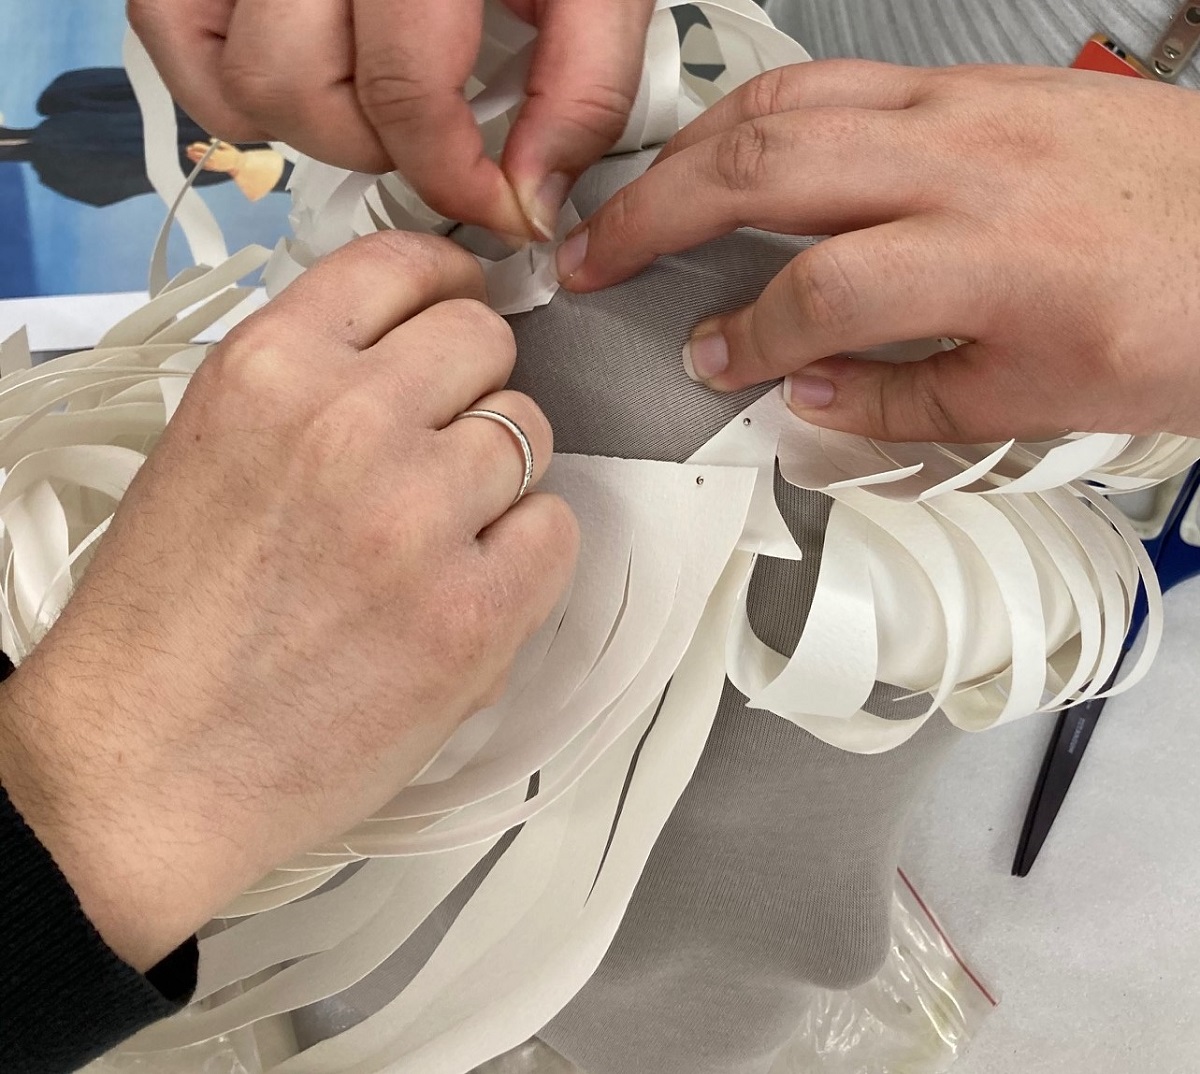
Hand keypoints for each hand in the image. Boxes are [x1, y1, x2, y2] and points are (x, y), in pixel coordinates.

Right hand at [0, 232, 577, 970]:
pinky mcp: (473, 612)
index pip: (404, 266)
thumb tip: (417, 349)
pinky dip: (526, 555)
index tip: (463, 301)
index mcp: (269, 369)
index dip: (448, 282)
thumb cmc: (168, 626)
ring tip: (434, 542)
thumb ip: (313, 382)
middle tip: (440, 452)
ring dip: (497, 479)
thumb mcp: (211, 448)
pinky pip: (557, 530)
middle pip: (486, 343)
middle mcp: (349, 422)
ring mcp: (418, 517)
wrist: (147, 770)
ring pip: (529, 433)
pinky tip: (467, 591)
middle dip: (474, 389)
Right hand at [129, 0, 655, 238]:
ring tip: (377, 98)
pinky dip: (235, 87)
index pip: (405, 92)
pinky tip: (311, 78)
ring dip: (316, 124)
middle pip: (304, 95)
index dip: (458, 181)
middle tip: (437, 130)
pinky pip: (175, 37)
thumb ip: (581, 88)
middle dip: (384, 148)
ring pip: (240, 83)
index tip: (502, 207)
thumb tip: (532, 198)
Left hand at [186, 139, 242, 171]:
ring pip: (202, 162)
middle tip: (188, 148)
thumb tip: (210, 140)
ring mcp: (214, 166)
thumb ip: (220, 143)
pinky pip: (204, 166)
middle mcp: (216, 161)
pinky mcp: (214, 168)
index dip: (200, 148)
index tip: (194, 145)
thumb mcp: (229, 147)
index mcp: (219, 155)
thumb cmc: (233, 154)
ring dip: (194, 158)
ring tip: (188, 153)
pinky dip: (198, 162)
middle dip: (195, 152)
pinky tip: (193, 158)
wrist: (237, 165)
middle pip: (203, 156)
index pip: (207, 150)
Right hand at [558, 60, 1199, 441]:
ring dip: (692, 150)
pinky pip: (839, 77)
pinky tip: (733, 147)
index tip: (708, 365)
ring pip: (790, 100)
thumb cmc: (1186, 316)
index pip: (817, 291)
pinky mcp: (978, 80)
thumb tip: (808, 394)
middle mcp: (970, 157)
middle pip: (769, 166)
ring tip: (638, 197)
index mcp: (992, 253)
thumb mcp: (1041, 399)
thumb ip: (906, 399)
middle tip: (593, 254)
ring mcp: (972, 102)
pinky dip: (761, 113)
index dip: (742, 338)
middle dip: (656, 215)